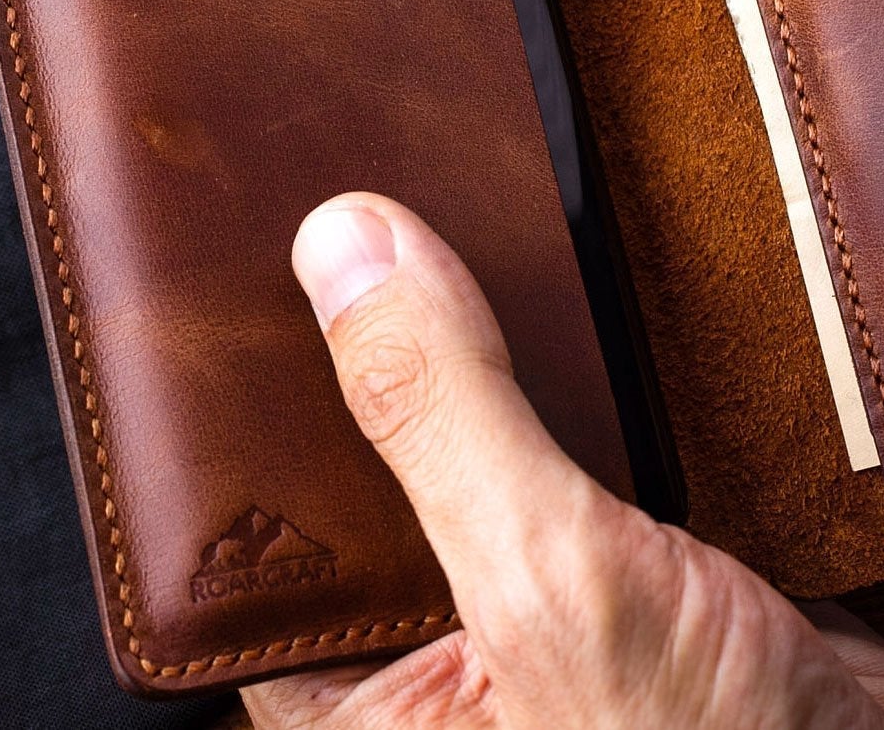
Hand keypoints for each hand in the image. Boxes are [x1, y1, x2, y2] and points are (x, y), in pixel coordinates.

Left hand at [241, 193, 883, 729]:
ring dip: (491, 341)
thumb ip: (442, 416)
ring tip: (453, 216)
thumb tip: (343, 249)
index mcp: (360, 692)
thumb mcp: (541, 578)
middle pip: (376, 454)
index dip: (247, 387)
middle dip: (381, 341)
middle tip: (359, 203)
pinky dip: (590, 361)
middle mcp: (436, 639)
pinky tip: (580, 282)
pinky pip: (588, 431)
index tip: (249, 254)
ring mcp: (542, 590)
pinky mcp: (637, 553)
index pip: (257, 515)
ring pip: (488, 431)